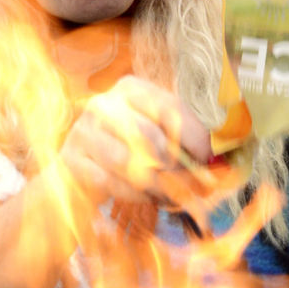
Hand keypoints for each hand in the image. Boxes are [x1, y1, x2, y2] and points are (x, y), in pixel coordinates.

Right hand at [59, 75, 214, 207]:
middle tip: (192, 186)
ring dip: (158, 185)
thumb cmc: (126, 153)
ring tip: (171, 195)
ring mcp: (84, 131)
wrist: (77, 173)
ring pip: (131, 163)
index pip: (169, 108)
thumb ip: (182, 141)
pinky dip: (136, 195)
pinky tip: (146, 198)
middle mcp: (104, 104)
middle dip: (177, 167)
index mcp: (131, 89)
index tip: (208, 159)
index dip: (194, 136)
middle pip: (151, 137)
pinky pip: (112, 183)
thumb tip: (216, 161)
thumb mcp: (154, 136)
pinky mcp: (72, 160)